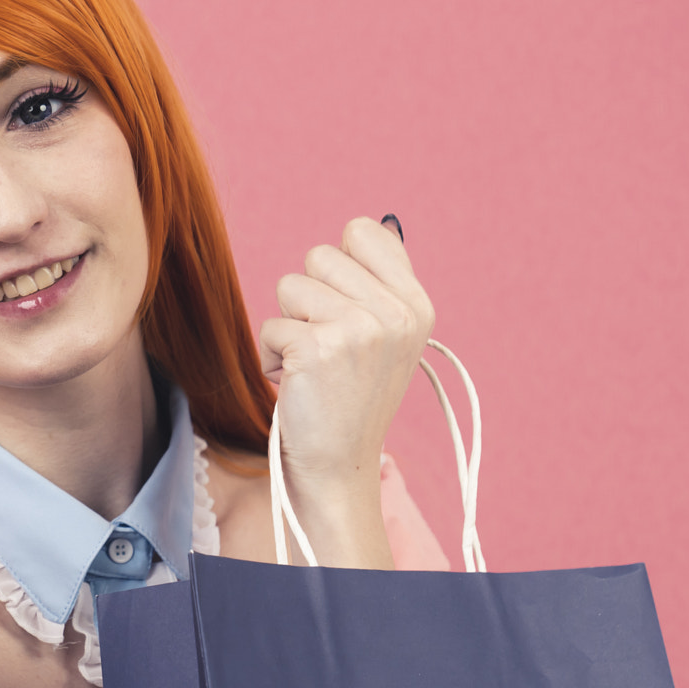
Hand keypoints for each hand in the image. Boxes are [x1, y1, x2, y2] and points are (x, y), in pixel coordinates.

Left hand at [256, 216, 434, 566]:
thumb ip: (381, 282)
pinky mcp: (320, 347)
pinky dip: (272, 354)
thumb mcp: (387, 337)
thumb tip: (378, 224)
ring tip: (311, 362)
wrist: (337, 464)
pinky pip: (271, 324)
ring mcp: (361, 329)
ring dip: (288, 324)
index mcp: (417, 305)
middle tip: (326, 344)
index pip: (362, 231)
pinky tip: (296, 381)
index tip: (344, 305)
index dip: (339, 265)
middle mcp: (396, 314)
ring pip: (290, 285)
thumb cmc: (351, 397)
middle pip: (319, 255)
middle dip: (309, 297)